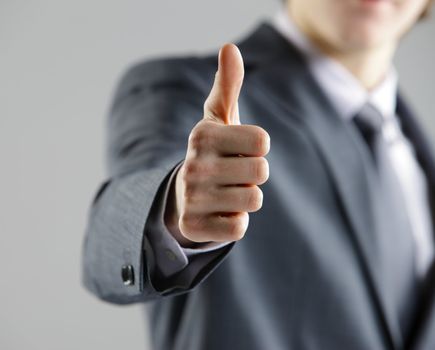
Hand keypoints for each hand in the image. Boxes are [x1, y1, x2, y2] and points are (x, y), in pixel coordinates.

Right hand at [165, 43, 269, 246]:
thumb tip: (230, 48)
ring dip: (246, 198)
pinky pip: (239, 226)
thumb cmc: (212, 154)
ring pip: (253, 199)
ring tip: (225, 193)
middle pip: (261, 171)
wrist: (183, 197)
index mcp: (203, 135)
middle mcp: (193, 165)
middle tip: (232, 174)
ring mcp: (191, 198)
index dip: (257, 148)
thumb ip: (228, 85)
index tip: (239, 150)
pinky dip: (235, 221)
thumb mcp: (218, 119)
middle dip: (253, 174)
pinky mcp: (193, 227)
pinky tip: (218, 213)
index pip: (263, 141)